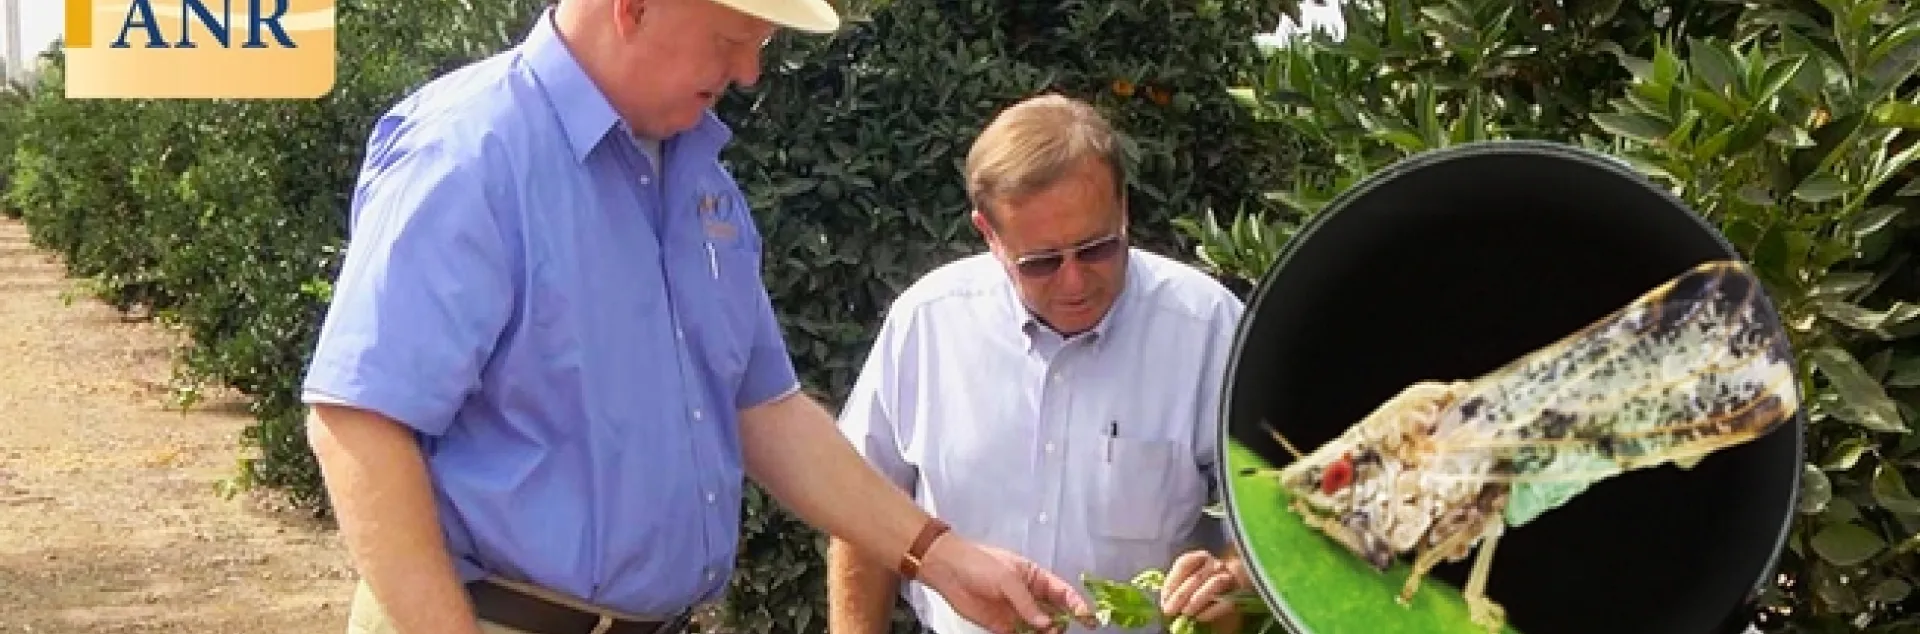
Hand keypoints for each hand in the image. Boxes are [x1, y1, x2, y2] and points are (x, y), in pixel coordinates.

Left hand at [917, 533, 1095, 633]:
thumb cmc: (980, 564)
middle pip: (1055, 613)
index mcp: (1036, 577)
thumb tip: (1046, 624)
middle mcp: (1030, 596)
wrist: (948, 571)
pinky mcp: (1003, 626)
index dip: (1077, 604)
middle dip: (1064, 623)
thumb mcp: (1008, 579)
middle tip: (1062, 631)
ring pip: (1041, 628)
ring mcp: (1017, 612)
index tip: (1088, 618)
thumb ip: (1027, 603)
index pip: (1063, 592)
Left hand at [1159, 550, 1244, 623]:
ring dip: (1196, 600)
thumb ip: (1178, 585)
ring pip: (1213, 585)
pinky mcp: (1237, 593)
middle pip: (1196, 578)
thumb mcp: (1190, 578)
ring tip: (1185, 613)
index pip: (1184, 564)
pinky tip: (1199, 617)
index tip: (1164, 598)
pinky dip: (1211, 610)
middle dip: (1180, 596)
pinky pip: (1225, 601)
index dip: (1172, 581)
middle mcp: (1215, 564)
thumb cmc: (1204, 581)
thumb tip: (1165, 601)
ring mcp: (1228, 577)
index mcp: (1200, 557)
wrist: (1233, 584)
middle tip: (1169, 610)